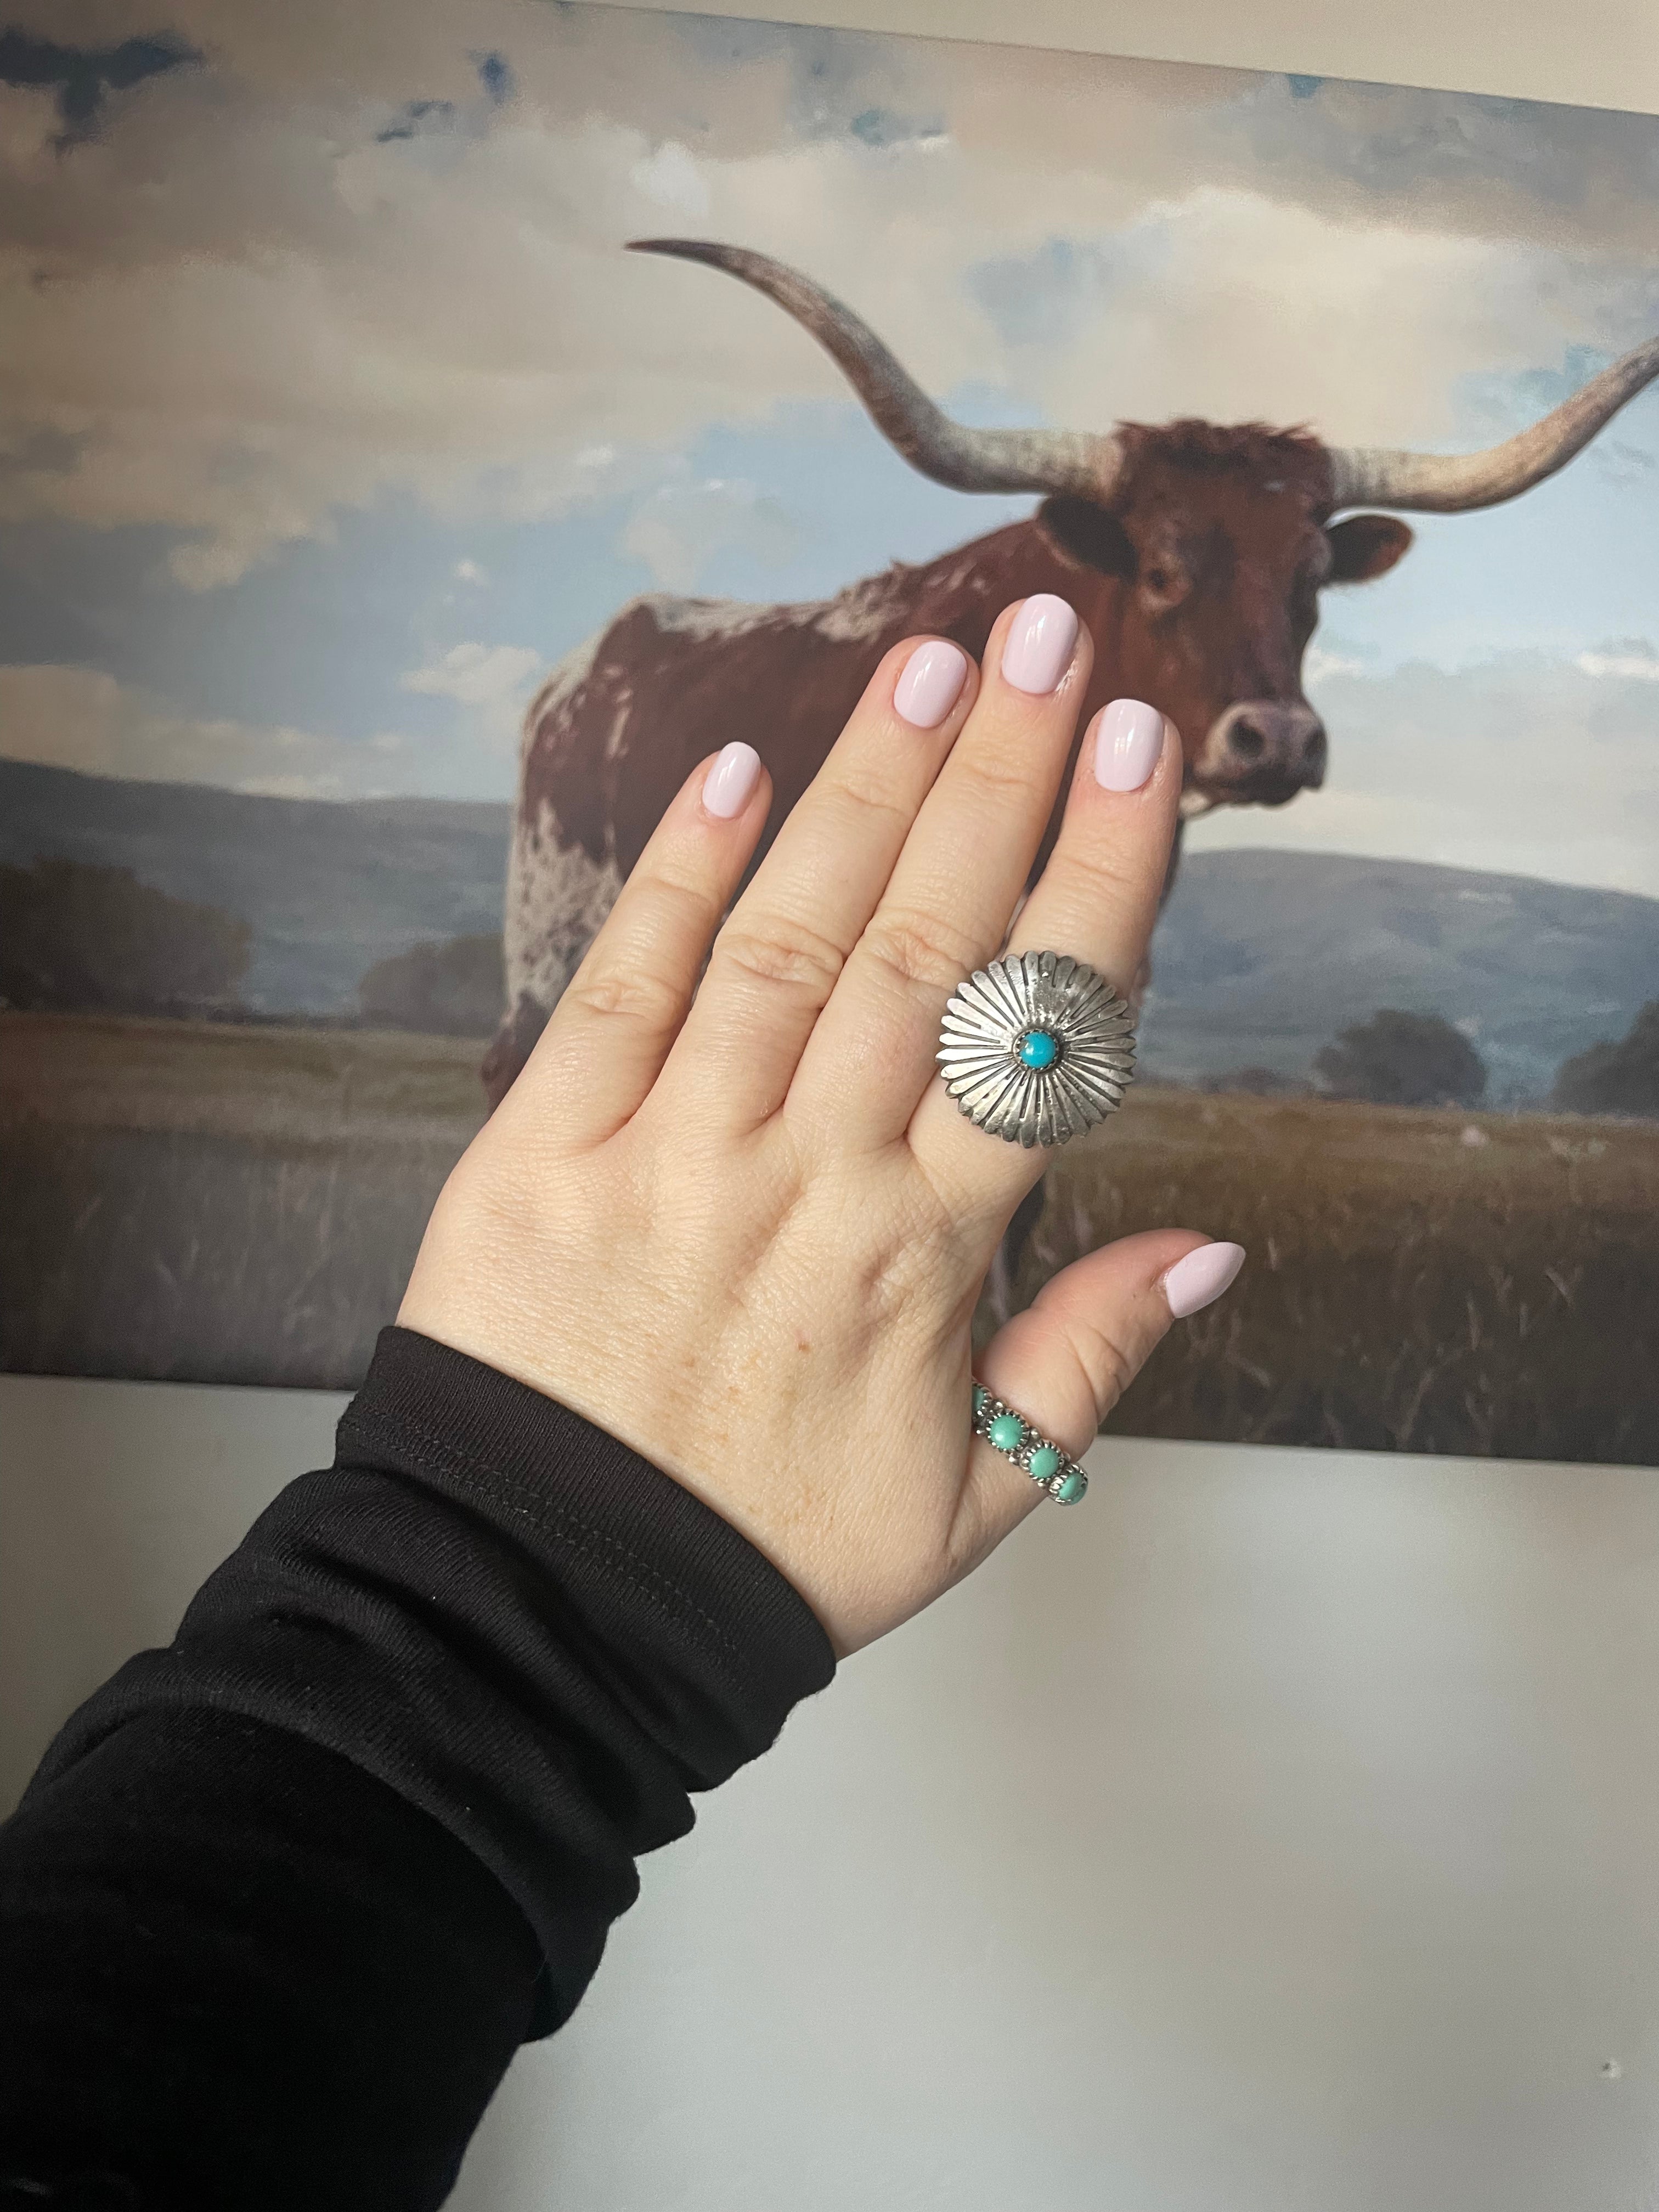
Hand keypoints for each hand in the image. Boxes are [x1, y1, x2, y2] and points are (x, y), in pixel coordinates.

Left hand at [399, 595, 1243, 1655]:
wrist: (551, 1613)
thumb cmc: (765, 1551)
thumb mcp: (967, 1502)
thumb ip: (1086, 1362)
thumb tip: (1208, 1247)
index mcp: (922, 1258)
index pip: (1032, 1032)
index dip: (1094, 876)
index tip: (1137, 749)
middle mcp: (808, 1180)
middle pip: (926, 949)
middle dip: (993, 779)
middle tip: (1045, 638)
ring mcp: (670, 1155)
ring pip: (791, 946)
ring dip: (863, 795)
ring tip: (928, 669)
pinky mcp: (541, 1152)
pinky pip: (620, 993)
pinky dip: (680, 880)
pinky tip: (741, 775)